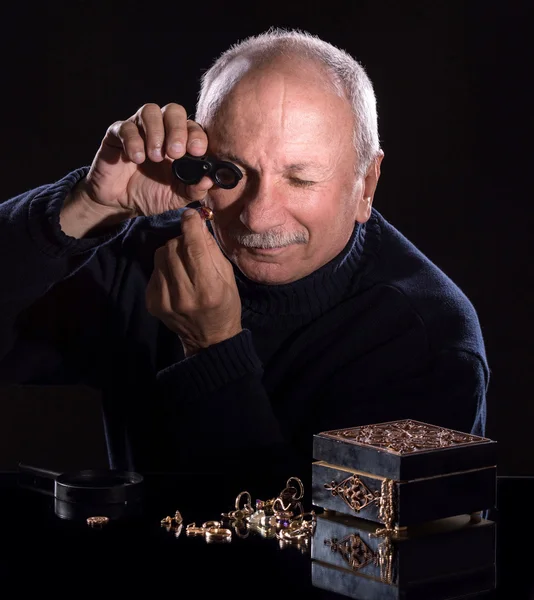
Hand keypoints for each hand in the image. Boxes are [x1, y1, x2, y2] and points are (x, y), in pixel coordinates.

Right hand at [75, 103, 213, 217]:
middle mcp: (161, 129)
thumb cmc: (152, 194)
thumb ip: (194, 189)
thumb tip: (209, 181)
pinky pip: (125, 127)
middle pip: (173, 110)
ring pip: (150, 111)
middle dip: (177, 130)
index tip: (197, 151)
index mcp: (180, 141)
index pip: (193, 127)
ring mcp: (139, 129)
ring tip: (155, 157)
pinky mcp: (116, 134)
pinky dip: (133, 141)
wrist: (122, 203)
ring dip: (156, 133)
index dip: (196, 135)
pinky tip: (137, 159)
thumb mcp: (177, 197)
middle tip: (175, 153)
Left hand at [146, 208, 242, 355]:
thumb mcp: (228, 277)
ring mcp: (164, 300)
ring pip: (160, 256)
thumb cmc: (225, 305)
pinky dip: (165, 267)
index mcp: (208, 288)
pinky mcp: (152, 302)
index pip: (193, 248)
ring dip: (172, 252)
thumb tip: (196, 224)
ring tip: (183, 262)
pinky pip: (155, 270)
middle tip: (191, 245)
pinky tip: (175, 277)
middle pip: (173, 248)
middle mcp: (183, 294)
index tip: (191, 215)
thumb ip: (211, 250)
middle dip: (182, 239)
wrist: (209, 340)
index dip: (190, 226)